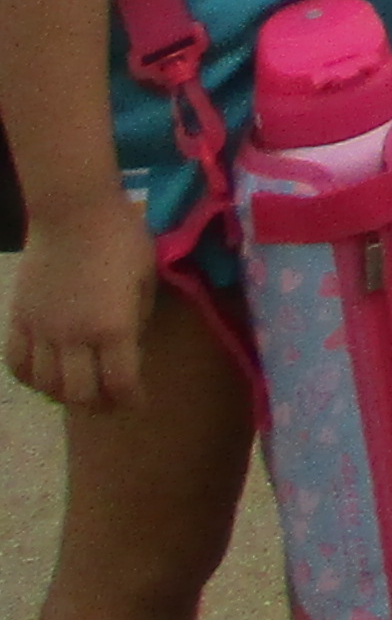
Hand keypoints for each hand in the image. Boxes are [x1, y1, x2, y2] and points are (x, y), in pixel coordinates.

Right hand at [7, 203, 152, 409]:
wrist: (73, 213)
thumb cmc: (121, 239)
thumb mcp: (146, 277)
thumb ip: (139, 317)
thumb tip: (131, 346)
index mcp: (113, 327)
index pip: (120, 382)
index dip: (129, 400)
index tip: (137, 403)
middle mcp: (74, 337)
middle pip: (80, 393)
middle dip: (98, 406)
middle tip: (109, 404)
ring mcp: (42, 331)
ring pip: (46, 384)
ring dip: (64, 396)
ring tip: (78, 393)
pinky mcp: (19, 320)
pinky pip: (18, 363)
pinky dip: (30, 378)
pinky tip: (42, 378)